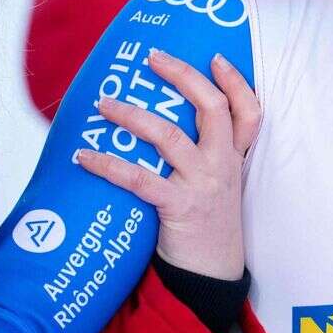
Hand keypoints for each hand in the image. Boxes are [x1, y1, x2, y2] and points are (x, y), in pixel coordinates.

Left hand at [75, 48, 259, 279]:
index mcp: (234, 158)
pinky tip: (83, 156)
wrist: (211, 276)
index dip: (236, 81)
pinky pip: (139, 179)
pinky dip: (108, 164)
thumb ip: (205, 157)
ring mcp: (203, 184)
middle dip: (183, 76)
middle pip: (213, 109)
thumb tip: (160, 125)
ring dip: (134, 115)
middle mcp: (223, 165)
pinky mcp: (179, 207)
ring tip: (104, 104)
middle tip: (152, 57)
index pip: (249, 111)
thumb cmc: (206, 226)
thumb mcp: (219, 186)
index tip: (216, 56)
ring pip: (170, 136)